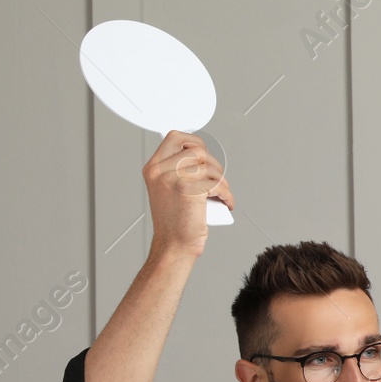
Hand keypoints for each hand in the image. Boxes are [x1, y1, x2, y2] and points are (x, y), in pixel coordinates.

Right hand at [142, 131, 233, 258]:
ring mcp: (173, 179)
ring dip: (222, 181)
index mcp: (153, 168)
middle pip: (198, 151)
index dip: (195, 141)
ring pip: (210, 167)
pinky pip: (218, 184)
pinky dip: (227, 194)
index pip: (175, 137)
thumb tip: (198, 154)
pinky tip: (226, 202)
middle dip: (213, 165)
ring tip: (220, 193)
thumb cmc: (174, 220)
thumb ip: (175, 170)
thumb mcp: (166, 188)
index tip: (204, 153)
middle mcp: (160, 171)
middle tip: (216, 179)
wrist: (173, 244)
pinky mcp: (189, 190)